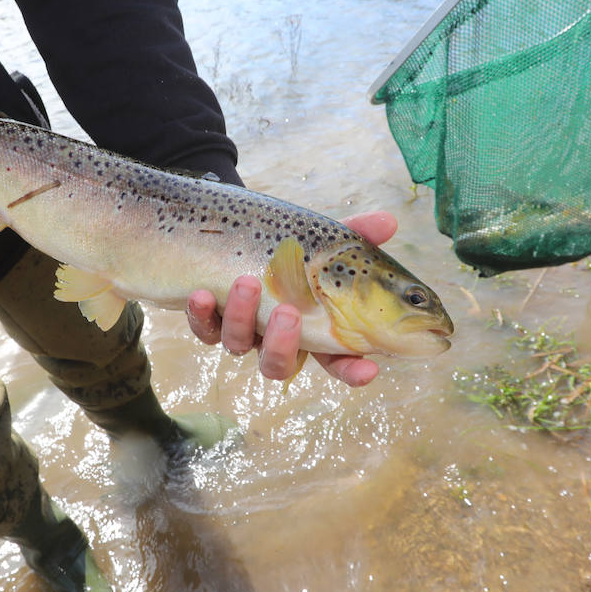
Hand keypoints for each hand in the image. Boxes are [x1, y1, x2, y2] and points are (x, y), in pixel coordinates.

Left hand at [186, 211, 397, 386]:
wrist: (236, 230)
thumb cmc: (290, 244)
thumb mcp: (323, 238)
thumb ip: (355, 234)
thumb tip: (388, 221)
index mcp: (311, 327)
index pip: (336, 360)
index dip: (352, 369)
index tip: (368, 370)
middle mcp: (275, 337)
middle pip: (280, 364)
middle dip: (283, 343)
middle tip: (288, 312)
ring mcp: (242, 331)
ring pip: (239, 345)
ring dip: (241, 316)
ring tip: (247, 281)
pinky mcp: (209, 320)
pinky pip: (203, 329)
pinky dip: (201, 314)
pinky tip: (202, 293)